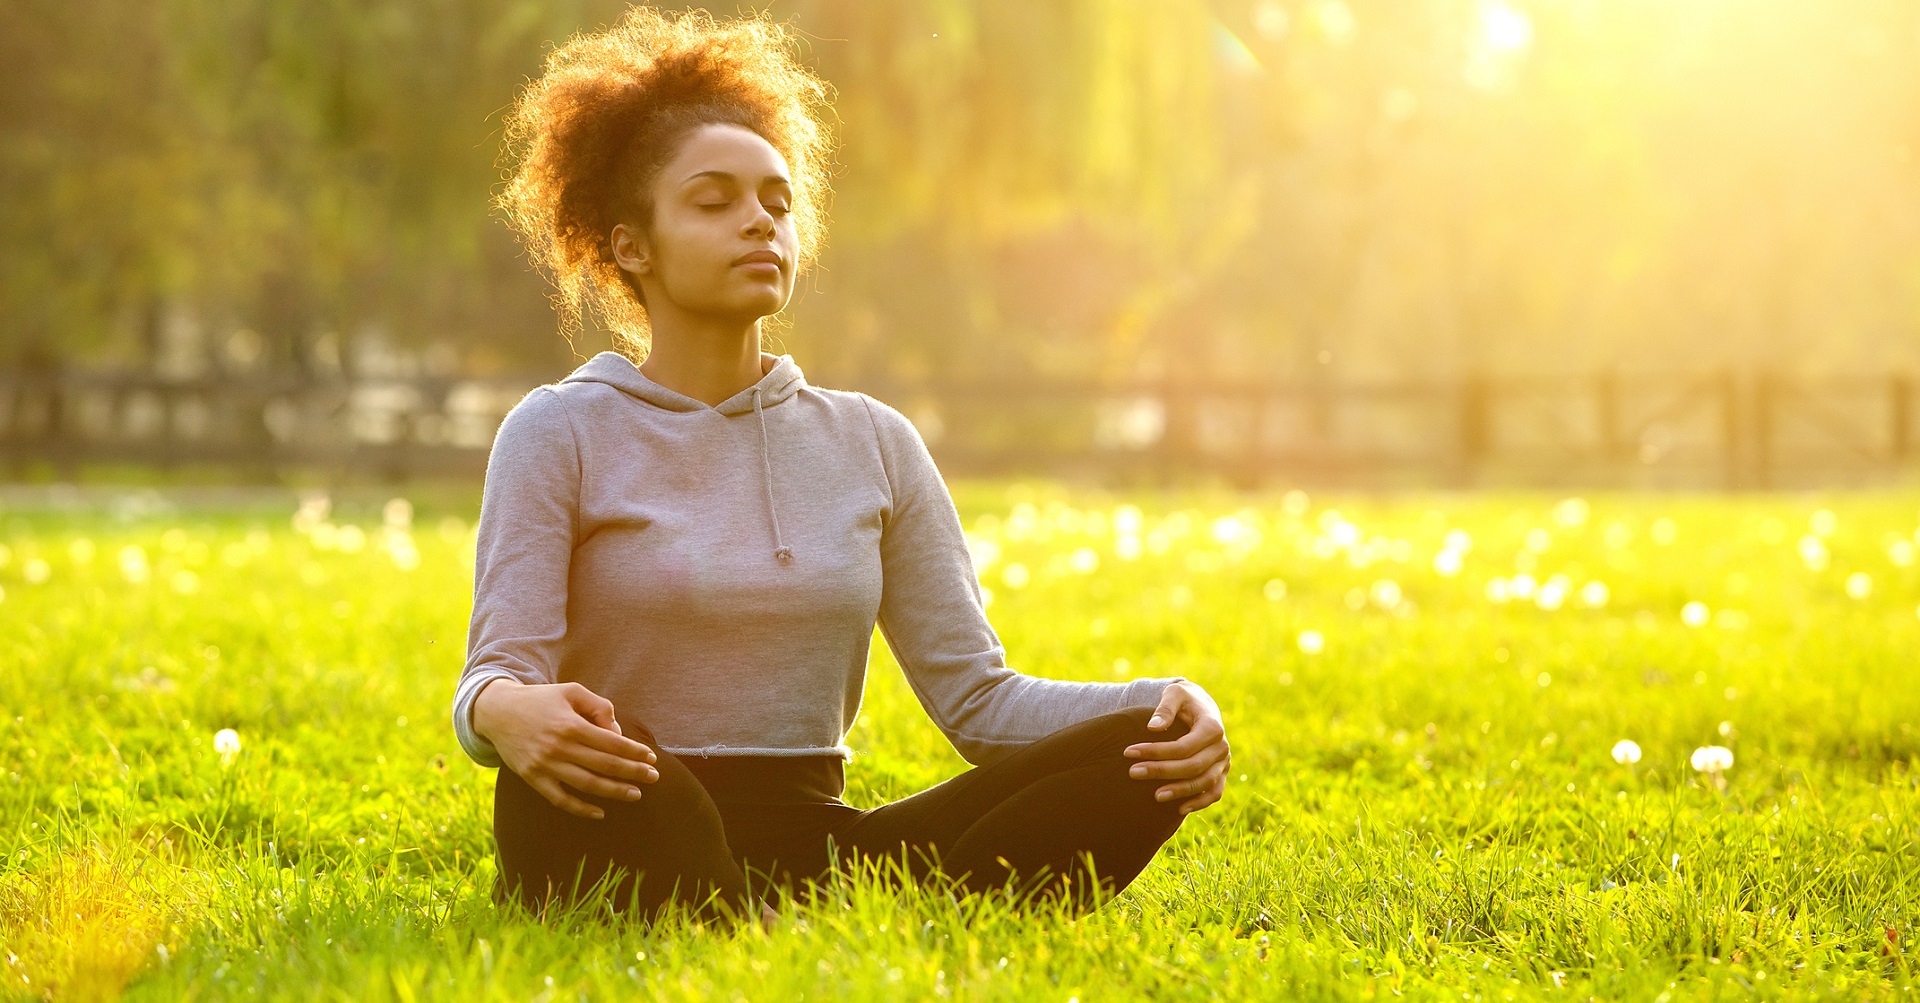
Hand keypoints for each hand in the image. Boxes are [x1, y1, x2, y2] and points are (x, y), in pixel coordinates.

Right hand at [472, 678, 659, 819]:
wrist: (498, 712)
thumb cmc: (541, 700)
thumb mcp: (571, 692)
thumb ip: (599, 707)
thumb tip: (617, 733)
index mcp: (571, 725)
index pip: (611, 743)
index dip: (634, 752)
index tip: (651, 758)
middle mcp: (559, 747)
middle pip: (604, 765)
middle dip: (633, 772)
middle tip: (654, 777)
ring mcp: (545, 765)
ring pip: (587, 784)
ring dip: (614, 791)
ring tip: (635, 794)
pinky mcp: (533, 779)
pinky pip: (560, 799)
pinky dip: (581, 809)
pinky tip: (600, 812)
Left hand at [1122, 680, 1229, 815]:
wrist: (1200, 706)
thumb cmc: (1183, 699)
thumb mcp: (1174, 694)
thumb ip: (1165, 708)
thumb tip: (1153, 727)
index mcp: (1212, 726)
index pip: (1183, 746)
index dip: (1156, 751)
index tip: (1129, 752)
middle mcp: (1222, 746)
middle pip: (1192, 766)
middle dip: (1162, 771)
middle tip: (1133, 772)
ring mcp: (1224, 762)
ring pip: (1204, 782)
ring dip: (1180, 791)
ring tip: (1155, 796)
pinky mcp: (1221, 772)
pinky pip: (1214, 792)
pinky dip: (1200, 802)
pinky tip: (1179, 809)